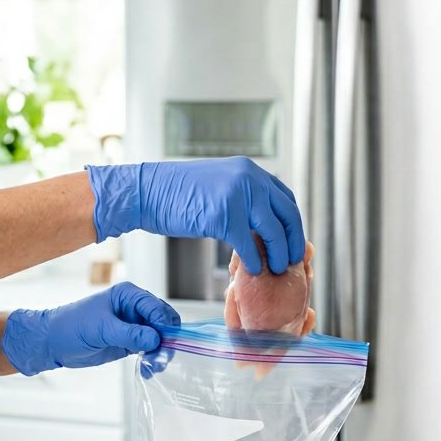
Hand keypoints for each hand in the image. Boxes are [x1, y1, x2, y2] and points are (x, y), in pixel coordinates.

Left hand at [1, 282, 179, 376]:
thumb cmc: (71, 327)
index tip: (163, 342)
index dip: (164, 324)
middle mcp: (134, 308)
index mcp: (128, 295)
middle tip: (160, 357)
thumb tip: (156, 339)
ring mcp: (134, 326)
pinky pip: (150, 350)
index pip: (156, 307)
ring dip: (160, 353)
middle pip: (163, 322)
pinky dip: (152, 360)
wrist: (53, 343)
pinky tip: (148, 370)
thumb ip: (130, 334)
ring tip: (153, 366)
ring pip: (159, 338)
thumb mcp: (101, 329)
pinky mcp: (131, 342)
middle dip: (166, 340)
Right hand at [86, 156, 305, 275]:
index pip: (285, 198)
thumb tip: (263, 222)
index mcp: (250, 170)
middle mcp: (249, 178)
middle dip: (293, 241)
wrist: (147, 192)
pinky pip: (248, 244)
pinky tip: (254, 271)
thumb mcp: (220, 185)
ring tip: (278, 270)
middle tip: (293, 261)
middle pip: (287, 214)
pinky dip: (254, 261)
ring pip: (273, 230)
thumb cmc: (177, 194)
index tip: (294, 242)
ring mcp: (238, 194)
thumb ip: (244, 197)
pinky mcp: (224, 215)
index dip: (293, 223)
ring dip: (279, 254)